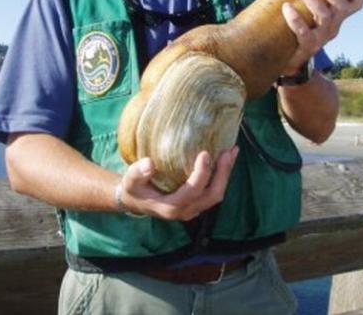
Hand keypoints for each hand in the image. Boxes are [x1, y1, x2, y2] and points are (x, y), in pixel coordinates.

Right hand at [117, 147, 238, 220]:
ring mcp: (193, 208)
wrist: (136, 202)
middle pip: (212, 195)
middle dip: (223, 173)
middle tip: (228, 151)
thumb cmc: (134, 190)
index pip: (193, 191)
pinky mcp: (197, 202)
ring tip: (232, 151)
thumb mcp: (130, 182)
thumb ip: (137, 173)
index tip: (205, 153)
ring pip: (216, 194)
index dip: (202, 174)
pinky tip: (224, 157)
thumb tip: (148, 163)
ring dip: (226, 173)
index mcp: (171, 207)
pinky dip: (221, 174)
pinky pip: (213, 190)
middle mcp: (186, 211)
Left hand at [281, 0, 362, 73]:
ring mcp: (322, 37)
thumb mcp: (311, 14)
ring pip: (325, 16)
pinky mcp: (308, 45)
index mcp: (337, 18)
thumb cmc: (300, 29)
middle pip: (341, 7)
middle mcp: (333, 26)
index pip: (355, 4)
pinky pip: (304, 32)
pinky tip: (287, 7)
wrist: (291, 61)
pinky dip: (295, 19)